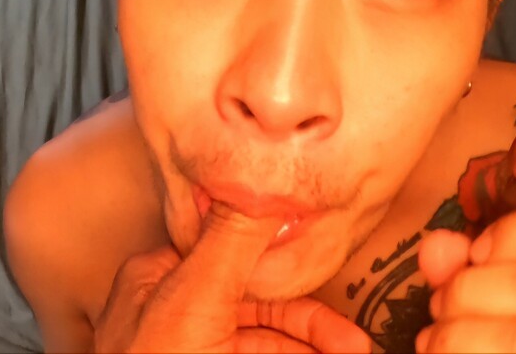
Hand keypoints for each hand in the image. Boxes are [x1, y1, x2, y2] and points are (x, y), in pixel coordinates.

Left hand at [93, 201, 371, 352]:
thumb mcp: (192, 298)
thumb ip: (231, 241)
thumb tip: (264, 178)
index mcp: (158, 279)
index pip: (237, 256)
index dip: (292, 267)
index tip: (335, 273)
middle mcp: (173, 313)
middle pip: (262, 306)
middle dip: (315, 326)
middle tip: (357, 345)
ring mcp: (193, 349)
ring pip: (267, 344)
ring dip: (311, 349)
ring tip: (354, 353)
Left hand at [418, 201, 515, 352]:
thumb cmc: (500, 326)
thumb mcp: (485, 287)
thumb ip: (460, 266)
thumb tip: (438, 246)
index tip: (475, 253)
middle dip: (471, 290)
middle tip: (439, 304)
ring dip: (459, 333)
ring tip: (435, 336)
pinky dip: (461, 353)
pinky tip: (438, 352)